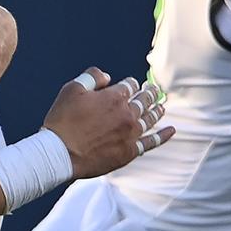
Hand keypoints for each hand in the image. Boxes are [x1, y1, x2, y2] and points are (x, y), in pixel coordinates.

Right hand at [42, 67, 172, 178]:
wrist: (60, 153)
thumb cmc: (62, 121)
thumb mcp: (72, 90)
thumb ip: (91, 77)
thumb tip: (107, 76)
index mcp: (114, 97)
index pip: (129, 86)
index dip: (130, 84)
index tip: (131, 84)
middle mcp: (126, 114)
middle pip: (144, 101)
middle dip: (149, 94)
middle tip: (155, 91)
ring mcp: (130, 134)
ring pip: (149, 119)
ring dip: (157, 111)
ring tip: (162, 107)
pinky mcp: (129, 151)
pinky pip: (151, 142)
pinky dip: (162, 136)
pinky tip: (171, 130)